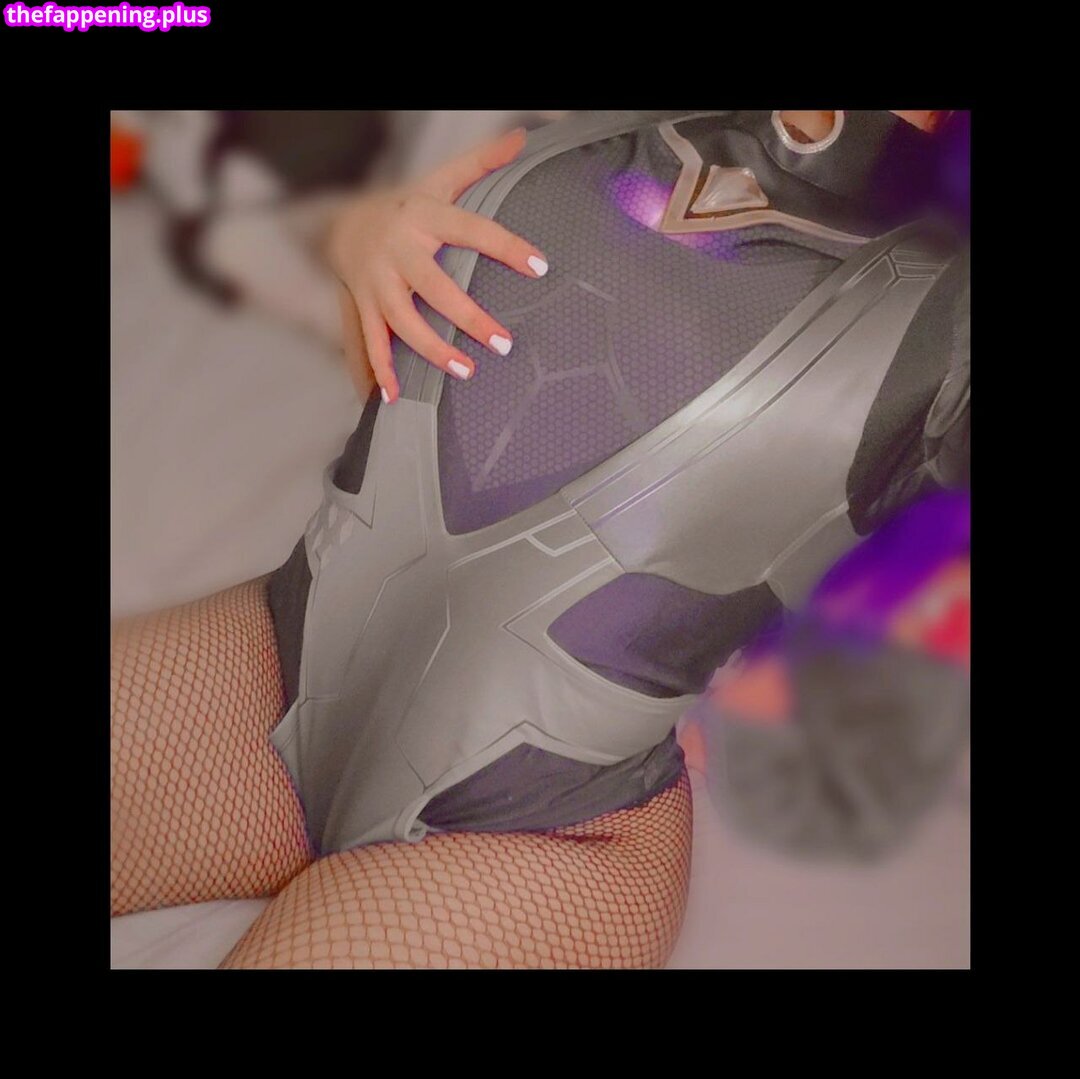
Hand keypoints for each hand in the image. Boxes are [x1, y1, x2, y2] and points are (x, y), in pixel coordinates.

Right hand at [329, 127, 548, 402]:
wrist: (342, 222)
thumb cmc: (408, 206)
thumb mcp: (440, 181)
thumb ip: (481, 163)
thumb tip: (522, 136)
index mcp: (424, 216)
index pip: (472, 229)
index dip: (505, 246)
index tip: (539, 265)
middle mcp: (398, 249)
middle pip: (433, 286)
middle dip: (467, 316)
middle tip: (504, 343)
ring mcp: (376, 281)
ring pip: (401, 319)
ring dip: (430, 348)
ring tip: (465, 372)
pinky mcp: (361, 305)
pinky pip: (368, 341)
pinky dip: (378, 369)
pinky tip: (391, 397)